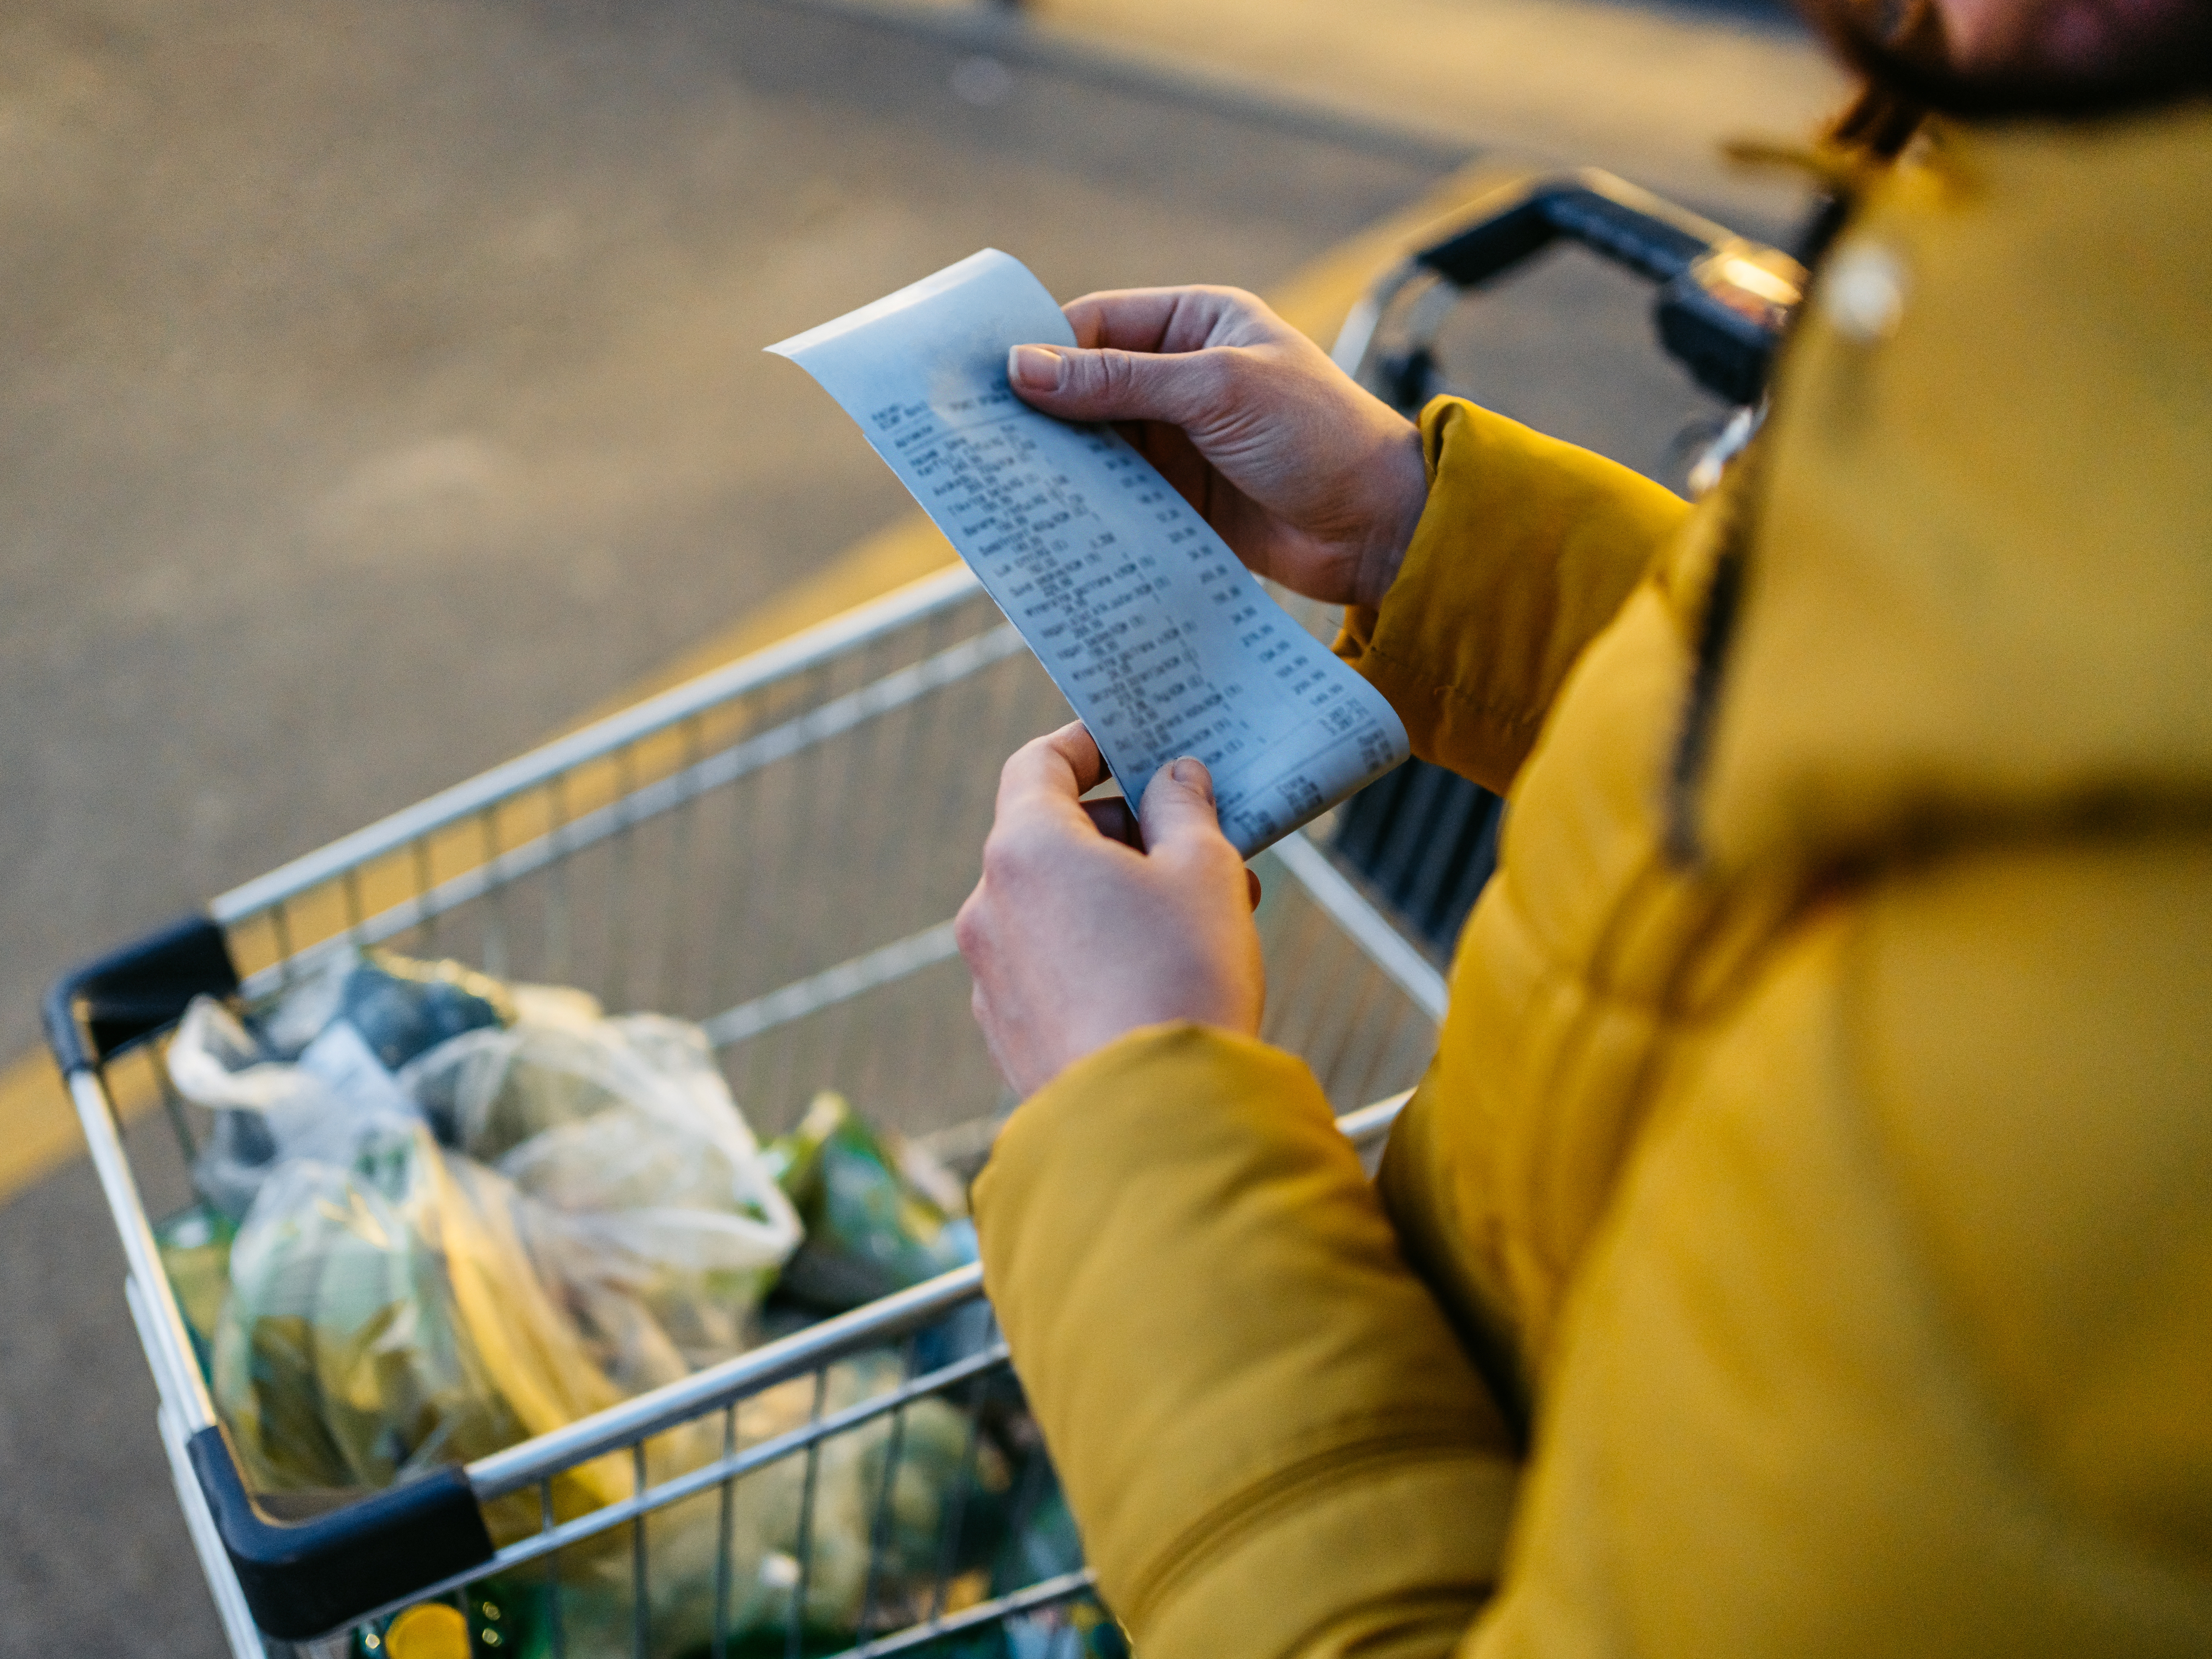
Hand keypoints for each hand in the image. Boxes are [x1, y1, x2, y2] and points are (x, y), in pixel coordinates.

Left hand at [955, 722, 1264, 1097]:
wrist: (1153, 1127)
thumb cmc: (1180, 981)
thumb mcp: (1204, 872)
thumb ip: (1185, 810)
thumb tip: (1174, 780)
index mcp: (1025, 849)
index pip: (1038, 764)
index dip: (1087, 744)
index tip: (1130, 744)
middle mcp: (988, 907)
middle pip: (1049, 838)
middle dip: (1127, 833)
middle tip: (1201, 845)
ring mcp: (989, 977)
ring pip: (1055, 908)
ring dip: (1119, 896)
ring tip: (1202, 918)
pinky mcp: (1007, 1034)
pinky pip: (1050, 967)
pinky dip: (1098, 952)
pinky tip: (1161, 977)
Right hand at [1009, 286, 1428, 609]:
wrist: (1381, 528)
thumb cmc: (1319, 436)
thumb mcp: (1216, 391)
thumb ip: (1120, 381)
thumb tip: (1025, 368)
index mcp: (1198, 324)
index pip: (1098, 325)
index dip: (1042, 350)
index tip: (988, 381)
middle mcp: (1184, 378)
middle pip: (1087, 388)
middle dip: (1040, 413)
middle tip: (978, 437)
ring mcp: (1181, 441)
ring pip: (1097, 446)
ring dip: (1059, 465)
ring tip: (1000, 482)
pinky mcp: (1183, 499)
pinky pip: (1119, 496)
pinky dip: (1087, 506)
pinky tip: (1049, 518)